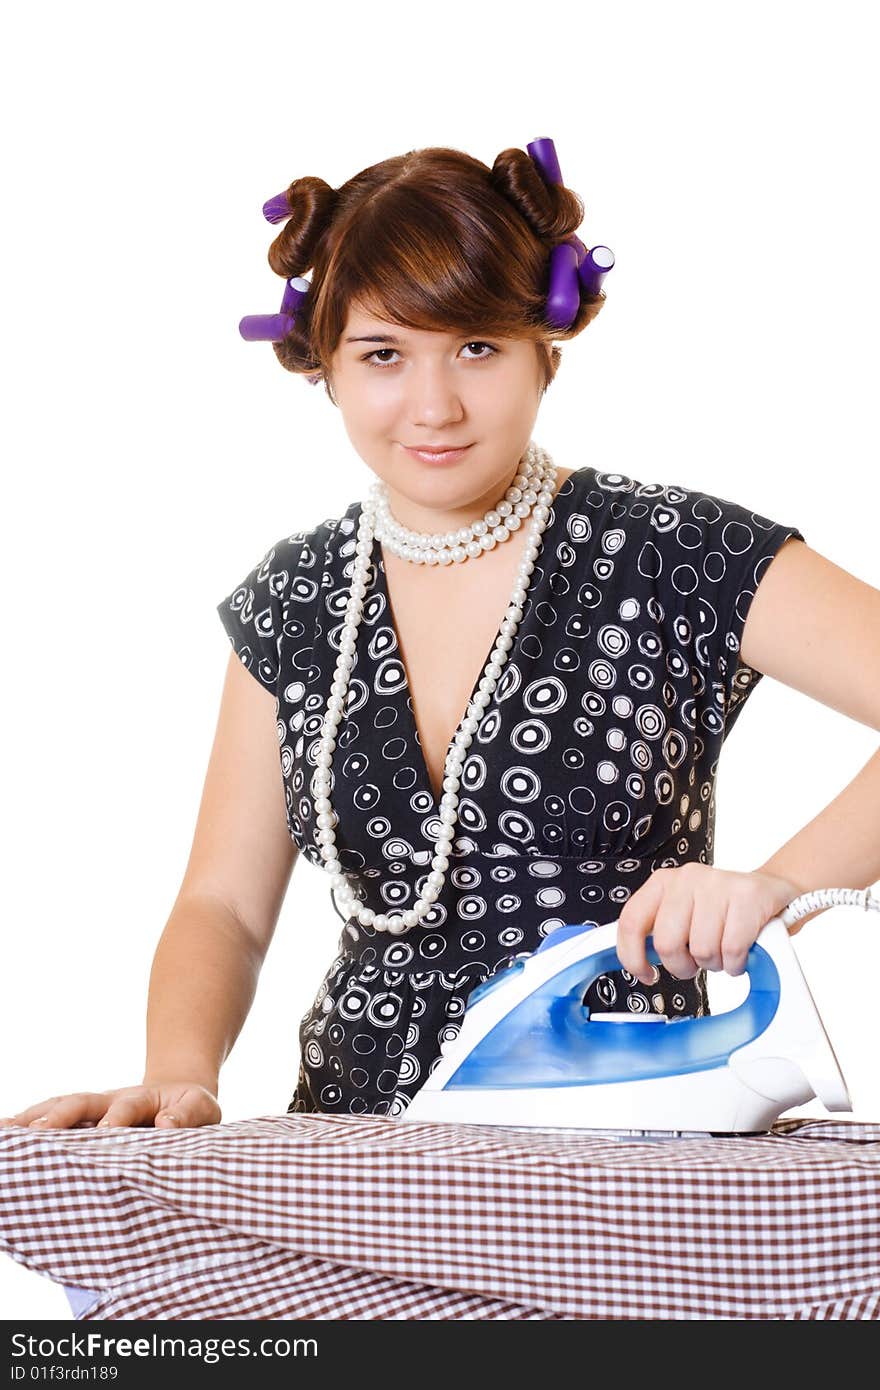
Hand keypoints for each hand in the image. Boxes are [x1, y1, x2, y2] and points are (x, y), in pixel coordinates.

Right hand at [0, 1082, 220, 1130]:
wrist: (179, 1094)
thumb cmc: (191, 1108)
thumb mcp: (202, 1108)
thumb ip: (188, 1116)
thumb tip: (165, 1126)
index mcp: (144, 1098)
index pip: (128, 1105)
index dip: (118, 1116)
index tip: (107, 1129)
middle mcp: (112, 1099)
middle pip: (83, 1101)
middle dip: (62, 1116)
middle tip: (40, 1133)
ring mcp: (95, 1108)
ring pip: (61, 1106)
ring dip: (34, 1118)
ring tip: (6, 1130)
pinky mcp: (84, 1120)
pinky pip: (53, 1118)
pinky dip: (28, 1124)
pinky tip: (5, 1133)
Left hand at [615, 863, 804, 983]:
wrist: (773, 893)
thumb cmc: (724, 911)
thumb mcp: (685, 915)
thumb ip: (660, 931)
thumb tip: (637, 960)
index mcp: (664, 882)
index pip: (632, 921)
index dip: (632, 956)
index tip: (645, 974)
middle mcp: (687, 878)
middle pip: (667, 943)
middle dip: (682, 965)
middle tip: (696, 962)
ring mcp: (718, 884)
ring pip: (701, 950)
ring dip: (715, 964)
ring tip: (724, 951)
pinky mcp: (748, 896)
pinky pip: (731, 949)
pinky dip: (736, 963)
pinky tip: (741, 954)